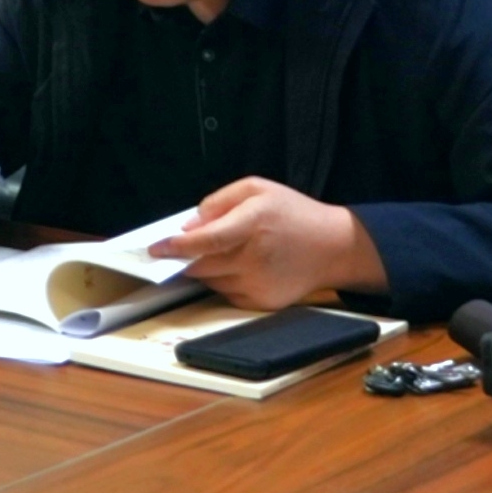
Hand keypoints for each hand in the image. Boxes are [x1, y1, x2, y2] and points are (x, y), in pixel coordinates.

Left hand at [152, 179, 384, 310]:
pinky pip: (225, 294)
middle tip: (181, 248)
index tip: (155, 248)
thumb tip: (189, 226)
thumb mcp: (257, 190)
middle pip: (201, 264)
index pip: (207, 241)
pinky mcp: (264, 302)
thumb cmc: (293, 213)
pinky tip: (239, 267)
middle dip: (185, 258)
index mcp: (255, 224)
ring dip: (205, 268)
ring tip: (225, 252)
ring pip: (210, 281)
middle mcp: (256, 257)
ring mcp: (260, 284)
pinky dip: (222, 281)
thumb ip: (218, 202)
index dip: (177, 246)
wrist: (336, 247)